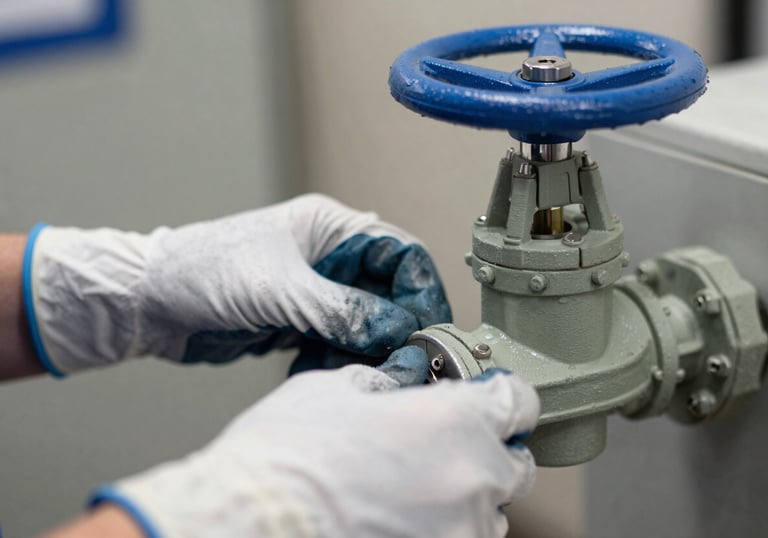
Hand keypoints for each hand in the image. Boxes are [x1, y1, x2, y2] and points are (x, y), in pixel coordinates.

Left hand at [24, 194, 450, 374]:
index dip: (420, 290)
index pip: (400, 253)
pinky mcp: (301, 320)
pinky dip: (342, 359)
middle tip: (406, 359)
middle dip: (399, 324)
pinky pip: (339, 342)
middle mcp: (330, 257)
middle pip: (389, 291)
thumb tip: (397, 328)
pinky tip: (329, 372)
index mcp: (331, 228)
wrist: (151, 303)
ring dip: (370, 347)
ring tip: (366, 370)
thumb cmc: (203, 271)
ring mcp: (317, 290)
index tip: (428, 328)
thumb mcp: (279, 289)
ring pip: (367, 321)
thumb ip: (341, 310)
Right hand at [90, 364, 539, 537]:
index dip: (503, 395)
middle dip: (489, 451)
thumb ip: (385, 385)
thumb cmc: (289, 454)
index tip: (489, 399)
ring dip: (469, 498)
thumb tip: (398, 387)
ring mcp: (461, 532)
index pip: (520, 401)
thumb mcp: (336, 388)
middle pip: (517, 463)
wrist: (253, 522)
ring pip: (493, 513)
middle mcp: (474, 478)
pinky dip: (446, 530)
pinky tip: (405, 520)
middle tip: (444, 447)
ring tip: (416, 492)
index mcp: (456, 420)